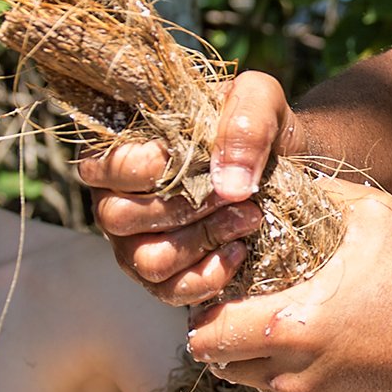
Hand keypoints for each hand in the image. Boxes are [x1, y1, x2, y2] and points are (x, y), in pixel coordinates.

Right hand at [76, 70, 293, 305]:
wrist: (287, 166)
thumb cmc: (257, 128)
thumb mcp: (259, 100)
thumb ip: (245, 122)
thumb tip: (228, 183)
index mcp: (121, 149)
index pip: (104, 167)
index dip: (151, 168)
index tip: (201, 160)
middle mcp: (115, 199)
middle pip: (119, 218)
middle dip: (185, 207)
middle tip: (237, 194)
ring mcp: (135, 243)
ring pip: (147, 260)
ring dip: (202, 241)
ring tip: (247, 219)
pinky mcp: (164, 278)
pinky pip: (171, 291)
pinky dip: (209, 276)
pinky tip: (239, 250)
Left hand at [187, 185, 391, 391]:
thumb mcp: (375, 217)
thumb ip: (320, 194)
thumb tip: (282, 178)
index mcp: (285, 326)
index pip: (204, 334)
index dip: (205, 311)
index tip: (225, 291)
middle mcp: (288, 375)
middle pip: (221, 362)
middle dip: (226, 334)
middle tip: (248, 305)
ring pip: (254, 383)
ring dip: (259, 357)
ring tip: (289, 324)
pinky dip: (294, 378)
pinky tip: (325, 349)